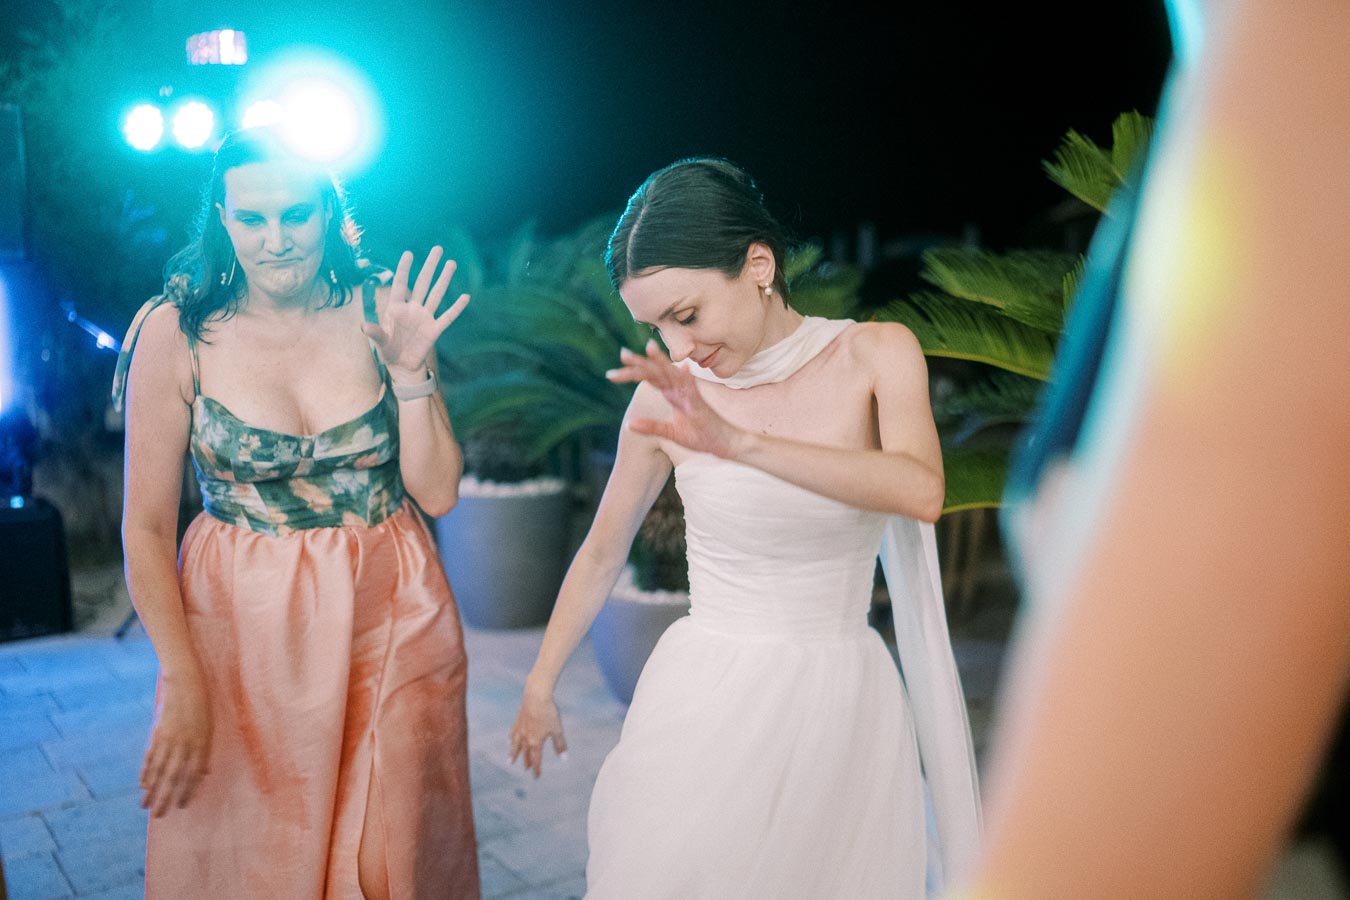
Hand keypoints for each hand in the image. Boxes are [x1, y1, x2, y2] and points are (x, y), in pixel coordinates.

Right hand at [140, 669, 211, 816]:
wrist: (186, 683)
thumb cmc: (202, 707)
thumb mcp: (209, 728)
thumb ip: (205, 752)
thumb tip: (204, 774)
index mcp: (201, 743)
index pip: (193, 774)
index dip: (187, 791)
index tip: (181, 806)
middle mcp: (184, 744)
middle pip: (172, 777)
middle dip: (165, 798)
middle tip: (159, 816)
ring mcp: (168, 739)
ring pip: (158, 770)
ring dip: (151, 790)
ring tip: (145, 806)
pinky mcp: (157, 733)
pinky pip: (149, 757)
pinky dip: (145, 772)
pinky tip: (142, 785)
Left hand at [361, 246, 470, 378]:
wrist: (402, 366)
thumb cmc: (388, 350)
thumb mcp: (380, 342)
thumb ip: (375, 332)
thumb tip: (364, 327)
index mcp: (396, 308)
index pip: (400, 284)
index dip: (404, 269)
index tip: (409, 253)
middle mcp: (412, 308)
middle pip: (422, 283)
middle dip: (430, 266)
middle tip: (438, 249)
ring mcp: (424, 318)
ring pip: (436, 294)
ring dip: (444, 279)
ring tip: (452, 263)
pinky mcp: (434, 330)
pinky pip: (447, 317)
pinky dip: (456, 308)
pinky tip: (465, 297)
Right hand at [509, 686, 567, 777]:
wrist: (535, 696)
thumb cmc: (548, 713)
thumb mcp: (557, 730)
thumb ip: (560, 745)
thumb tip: (564, 759)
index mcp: (536, 742)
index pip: (536, 759)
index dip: (536, 769)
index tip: (536, 776)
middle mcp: (526, 738)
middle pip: (525, 753)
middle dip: (526, 762)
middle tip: (525, 769)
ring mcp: (520, 729)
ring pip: (515, 745)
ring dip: (513, 754)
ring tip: (510, 761)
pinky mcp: (518, 720)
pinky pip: (513, 733)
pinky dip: (511, 738)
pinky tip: (509, 739)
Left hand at [606, 340, 744, 457]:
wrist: (724, 444)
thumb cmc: (701, 436)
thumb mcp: (671, 434)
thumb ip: (651, 427)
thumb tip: (629, 424)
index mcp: (672, 394)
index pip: (651, 378)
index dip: (635, 372)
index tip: (614, 370)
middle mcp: (680, 390)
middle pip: (658, 372)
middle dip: (640, 364)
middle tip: (622, 354)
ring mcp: (691, 396)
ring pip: (674, 375)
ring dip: (662, 362)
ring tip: (649, 348)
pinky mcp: (701, 405)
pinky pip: (693, 391)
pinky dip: (687, 379)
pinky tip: (683, 368)